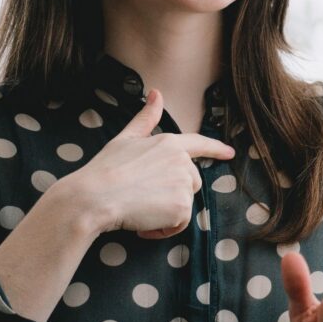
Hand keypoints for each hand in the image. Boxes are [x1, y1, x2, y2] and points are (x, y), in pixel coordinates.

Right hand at [61, 89, 235, 239]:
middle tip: (143, 196)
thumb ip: (146, 119)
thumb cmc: (105, 169)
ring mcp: (183, 184)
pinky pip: (180, 223)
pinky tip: (144, 224)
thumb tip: (156, 93)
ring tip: (141, 209)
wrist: (93, 197)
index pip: (199, 144)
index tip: (229, 153)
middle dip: (172, 192)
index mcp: (169, 143)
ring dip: (166, 212)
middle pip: (191, 181)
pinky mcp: (182, 206)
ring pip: (185, 203)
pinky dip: (164, 228)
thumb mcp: (125, 139)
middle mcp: (182, 162)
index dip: (216, 148)